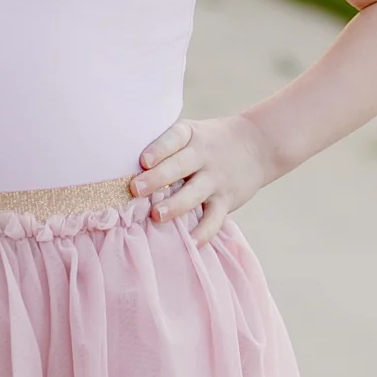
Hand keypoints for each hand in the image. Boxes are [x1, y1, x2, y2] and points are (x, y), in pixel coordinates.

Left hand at [130, 113, 274, 246]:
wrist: (257, 144)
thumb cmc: (209, 141)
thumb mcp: (191, 133)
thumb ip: (166, 148)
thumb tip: (119, 168)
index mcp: (190, 135)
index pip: (174, 138)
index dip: (159, 149)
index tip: (143, 161)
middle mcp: (204, 155)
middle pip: (180, 166)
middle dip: (157, 178)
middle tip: (136, 189)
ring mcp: (216, 179)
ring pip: (195, 193)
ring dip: (176, 205)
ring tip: (156, 216)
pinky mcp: (227, 200)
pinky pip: (215, 218)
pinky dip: (204, 232)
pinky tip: (190, 243)